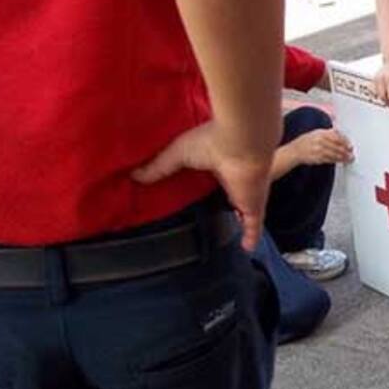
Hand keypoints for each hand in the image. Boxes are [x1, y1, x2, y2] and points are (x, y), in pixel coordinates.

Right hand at [131, 121, 270, 251]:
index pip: (214, 178)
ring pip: (245, 211)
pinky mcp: (254, 207)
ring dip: (240, 219)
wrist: (241, 142)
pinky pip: (253, 226)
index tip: (196, 196)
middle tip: (211, 216)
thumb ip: (159, 166)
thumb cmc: (212, 140)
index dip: (208, 187)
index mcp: (219, 164)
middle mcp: (236, 179)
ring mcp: (247, 194)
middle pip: (231, 195)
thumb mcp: (178, 152)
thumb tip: (135, 175)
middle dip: (225, 203)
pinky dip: (251, 236)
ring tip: (229, 230)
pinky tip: (247, 247)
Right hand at [291, 129, 353, 165]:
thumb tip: (340, 132)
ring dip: (343, 158)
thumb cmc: (307, 141)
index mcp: (321, 133)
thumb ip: (329, 132)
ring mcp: (318, 150)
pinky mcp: (317, 158)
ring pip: (334, 154)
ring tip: (348, 159)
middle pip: (337, 147)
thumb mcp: (317, 132)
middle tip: (351, 154)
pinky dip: (336, 161)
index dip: (345, 142)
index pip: (337, 137)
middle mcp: (320, 141)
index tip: (350, 146)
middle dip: (346, 152)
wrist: (295, 151)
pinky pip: (329, 160)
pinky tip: (340, 161)